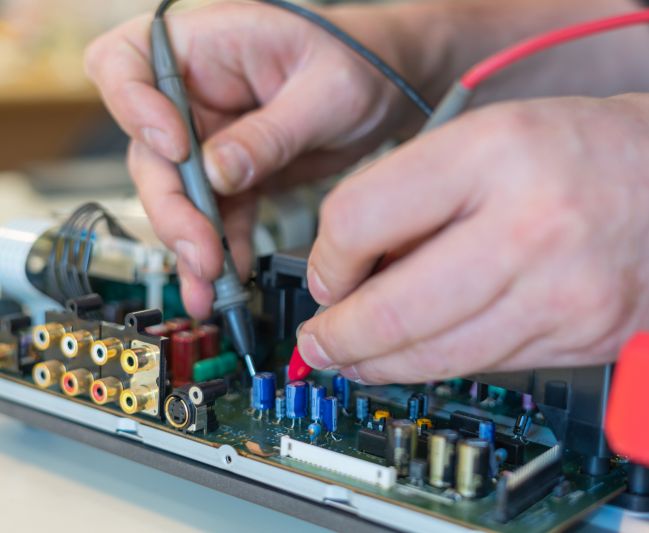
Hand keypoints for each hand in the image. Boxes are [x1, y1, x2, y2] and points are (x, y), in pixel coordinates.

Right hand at [85, 1, 415, 316]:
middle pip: (150, 150)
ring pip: (179, 194)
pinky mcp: (235, 174)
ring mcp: (212, 137)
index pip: (127, 64)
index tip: (175, 149)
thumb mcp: (324, 92)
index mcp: (205, 46)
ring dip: (192, 242)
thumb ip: (270, 133)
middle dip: (172, 207)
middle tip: (200, 249)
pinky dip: (222, 248)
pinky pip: (218, 215)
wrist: (389, 87)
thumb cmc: (359, 62)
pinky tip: (230, 278)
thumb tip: (219, 173)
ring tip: (211, 284)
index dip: (135, 109)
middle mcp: (196, 93)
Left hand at [297, 92, 648, 382]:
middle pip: (392, 308)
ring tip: (357, 360)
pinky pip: (488, 365)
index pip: (363, 216)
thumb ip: (429, 189)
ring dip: (380, 364)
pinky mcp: (586, 342)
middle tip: (320, 343)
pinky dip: (441, 366)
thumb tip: (361, 259)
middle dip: (337, 337)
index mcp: (500, 150)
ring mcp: (563, 295)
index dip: (327, 257)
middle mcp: (530, 225)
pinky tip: (423, 358)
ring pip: (436, 354)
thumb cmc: (625, 150)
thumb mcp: (512, 131)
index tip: (325, 274)